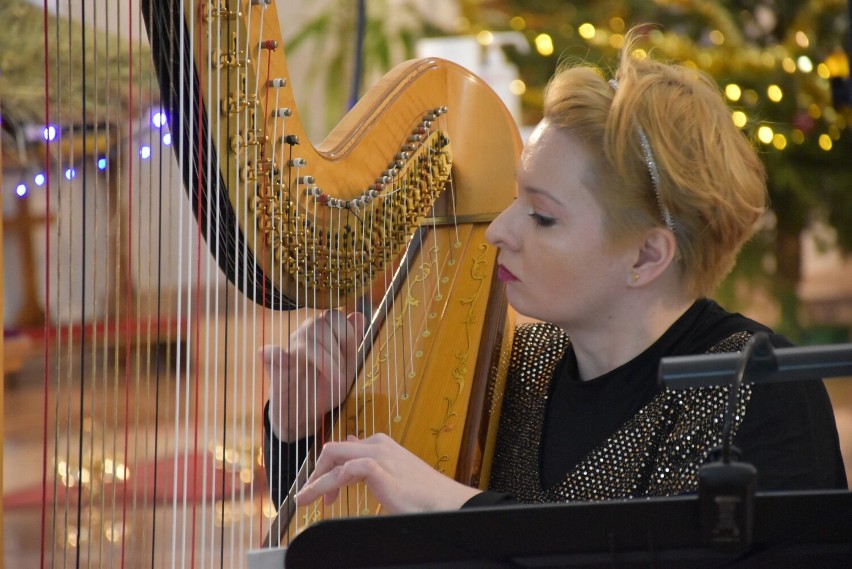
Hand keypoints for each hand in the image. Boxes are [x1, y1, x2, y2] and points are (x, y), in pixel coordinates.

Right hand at [261, 310, 365, 441]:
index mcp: (321, 333)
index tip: (352, 357)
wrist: (304, 416)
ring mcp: (288, 350)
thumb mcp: (347, 368)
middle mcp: (304, 337)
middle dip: (337, 348)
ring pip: (305, 338)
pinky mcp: (273, 366)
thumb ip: (353, 342)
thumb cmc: (325, 388)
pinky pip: (271, 353)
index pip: (334, 315)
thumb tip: (359, 315)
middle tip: (343, 374)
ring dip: (324, 359)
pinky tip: (285, 362)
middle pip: (320, 322)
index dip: (347, 333)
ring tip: (335, 379)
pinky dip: (277, 354)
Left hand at [294, 433, 481, 513]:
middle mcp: (378, 445)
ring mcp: (382, 457)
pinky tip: (330, 496)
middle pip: (331, 451)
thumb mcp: (390, 471)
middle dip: (314, 474)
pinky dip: (336, 480)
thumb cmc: (421, 492)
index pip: (340, 450)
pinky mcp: (385, 473)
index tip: (323, 494)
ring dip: (317, 481)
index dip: (325, 471)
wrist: (447, 502)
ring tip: (307, 500)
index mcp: (379, 444)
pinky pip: (352, 469)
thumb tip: (349, 443)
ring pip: (336, 458)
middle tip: (308, 498)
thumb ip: (368, 458)